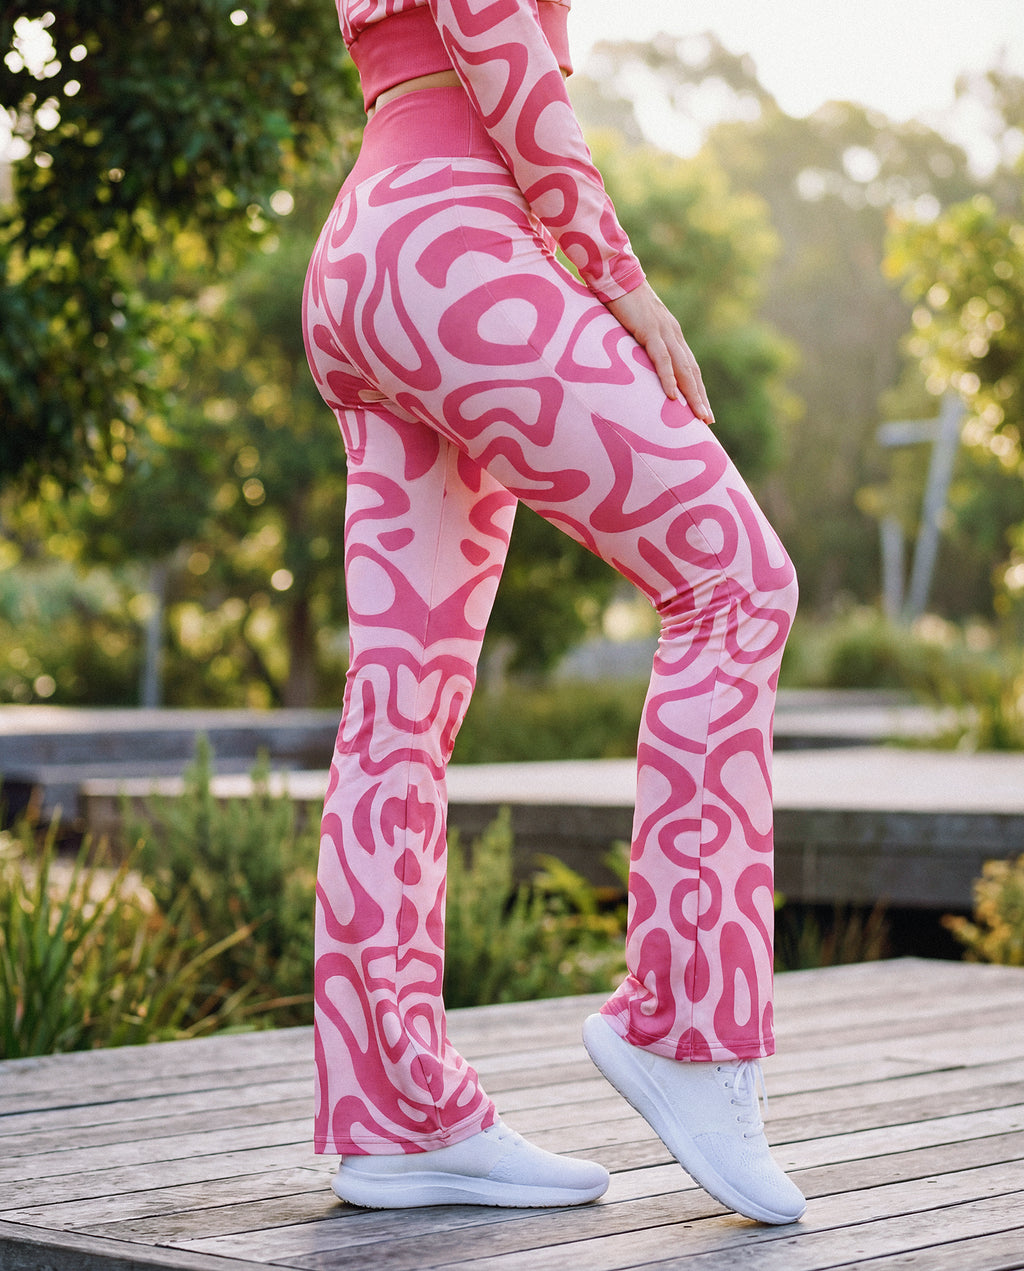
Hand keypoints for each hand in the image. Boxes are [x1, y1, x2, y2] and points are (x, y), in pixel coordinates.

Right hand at [606, 281, 714, 424]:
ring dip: (692, 394)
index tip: (702, 410)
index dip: (697, 389)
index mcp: (671, 335)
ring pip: (683, 368)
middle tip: (707, 421)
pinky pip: (662, 359)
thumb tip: (633, 364)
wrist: (616, 275)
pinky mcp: (650, 330)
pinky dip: (669, 378)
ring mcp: (664, 332)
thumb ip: (638, 344)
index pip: (689, 367)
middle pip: (691, 371)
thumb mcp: (633, 328)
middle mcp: (673, 335)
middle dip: (700, 397)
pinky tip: (673, 396)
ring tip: (697, 416)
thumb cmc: (620, 302)